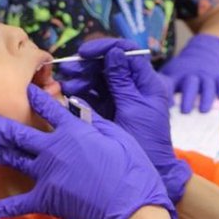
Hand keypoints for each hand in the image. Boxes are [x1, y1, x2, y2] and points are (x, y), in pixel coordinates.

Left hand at [0, 86, 174, 218]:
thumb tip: (84, 112)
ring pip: (11, 158)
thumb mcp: (118, 136)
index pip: (47, 108)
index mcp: (72, 131)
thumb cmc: (132, 171)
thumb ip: (97, 122)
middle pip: (15, 132)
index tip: (23, 89)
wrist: (130, 208)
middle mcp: (53, 148)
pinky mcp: (46, 199)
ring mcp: (46, 174)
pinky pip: (16, 205)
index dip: (34, 97)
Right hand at [61, 39, 190, 204]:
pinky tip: (68, 93)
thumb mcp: (134, 108)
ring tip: (66, 85)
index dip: (105, 48)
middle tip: (68, 70)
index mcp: (147, 83)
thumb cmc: (148, 141)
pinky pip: (94, 95)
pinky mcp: (110, 110)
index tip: (85, 54)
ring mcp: (121, 98)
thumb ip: (122, 82)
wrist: (152, 171)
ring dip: (81, 79)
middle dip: (87, 65)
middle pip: (109, 64)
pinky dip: (81, 93)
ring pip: (99, 79)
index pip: (127, 52)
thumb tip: (114, 53)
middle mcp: (134, 87)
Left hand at [159, 34, 218, 113]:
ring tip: (203, 110)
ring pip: (207, 86)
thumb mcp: (171, 72)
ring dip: (205, 98)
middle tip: (185, 111)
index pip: (172, 84)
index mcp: (179, 75)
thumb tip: (148, 98)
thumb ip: (162, 84)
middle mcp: (193, 75)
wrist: (204, 51)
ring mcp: (206, 76)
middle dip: (188, 97)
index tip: (167, 105)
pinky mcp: (218, 77)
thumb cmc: (183, 69)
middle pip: (190, 85)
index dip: (168, 94)